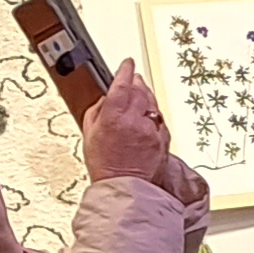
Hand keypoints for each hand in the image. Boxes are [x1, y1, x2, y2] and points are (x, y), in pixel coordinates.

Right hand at [83, 61, 169, 185]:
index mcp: (115, 117)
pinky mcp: (163, 140)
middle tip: (133, 78)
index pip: (122, 84)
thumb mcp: (90, 135)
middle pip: (139, 91)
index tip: (127, 63)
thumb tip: (104, 99)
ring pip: (151, 104)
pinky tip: (148, 114)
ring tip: (140, 93)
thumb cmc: (105, 166)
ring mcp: (151, 130)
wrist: (125, 189)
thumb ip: (96, 112)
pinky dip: (153, 114)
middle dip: (136, 82)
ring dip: (146, 95)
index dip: (125, 70)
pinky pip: (159, 120)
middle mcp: (135, 120)